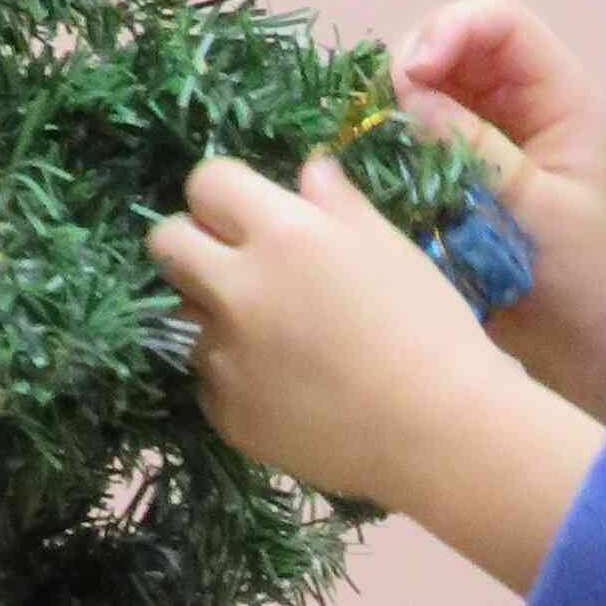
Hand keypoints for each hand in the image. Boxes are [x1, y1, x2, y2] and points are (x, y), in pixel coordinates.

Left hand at [145, 149, 523, 512]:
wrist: (440, 434)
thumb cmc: (430, 329)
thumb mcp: (391, 248)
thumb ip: (337, 202)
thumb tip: (307, 170)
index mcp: (283, 234)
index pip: (206, 182)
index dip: (226, 194)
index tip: (249, 213)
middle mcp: (238, 290)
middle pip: (166, 243)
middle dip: (194, 243)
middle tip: (236, 264)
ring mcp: (223, 356)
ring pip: (183, 314)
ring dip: (214, 313)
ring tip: (275, 335)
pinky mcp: (223, 413)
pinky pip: (207, 377)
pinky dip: (235, 375)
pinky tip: (287, 386)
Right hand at [392, 0, 605, 441]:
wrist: (587, 357)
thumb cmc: (586, 283)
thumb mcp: (538, 212)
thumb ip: (477, 152)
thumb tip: (408, 97)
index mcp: (560, 99)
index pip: (499, 23)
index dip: (449, 30)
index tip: (410, 75)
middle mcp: (519, 107)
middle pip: (449, 46)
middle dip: (409, 68)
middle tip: (378, 116)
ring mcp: (483, 141)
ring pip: (421, 92)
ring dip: (391, 110)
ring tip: (369, 145)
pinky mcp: (452, 178)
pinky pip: (409, 140)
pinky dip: (386, 147)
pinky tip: (369, 171)